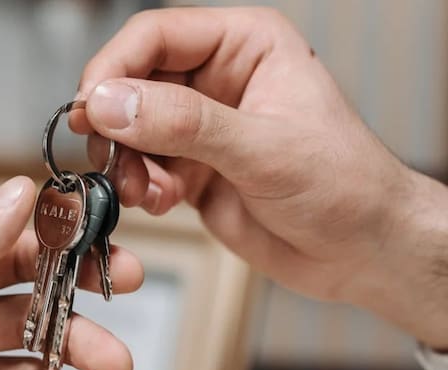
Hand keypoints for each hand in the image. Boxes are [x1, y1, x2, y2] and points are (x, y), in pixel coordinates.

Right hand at [71, 8, 447, 345]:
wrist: (360, 252)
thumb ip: (185, 122)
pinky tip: (162, 202)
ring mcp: (201, 126)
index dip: (115, 67)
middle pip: (134, 82)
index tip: (91, 107)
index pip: (156, 36)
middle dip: (117, 123)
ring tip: (143, 190)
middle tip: (109, 155)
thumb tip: (114, 102)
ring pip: (131, 128)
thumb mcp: (264, 149)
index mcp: (245, 46)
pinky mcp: (191, 168)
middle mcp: (217, 79)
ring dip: (125, 162)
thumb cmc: (345, 186)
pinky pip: (143, 167)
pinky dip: (140, 187)